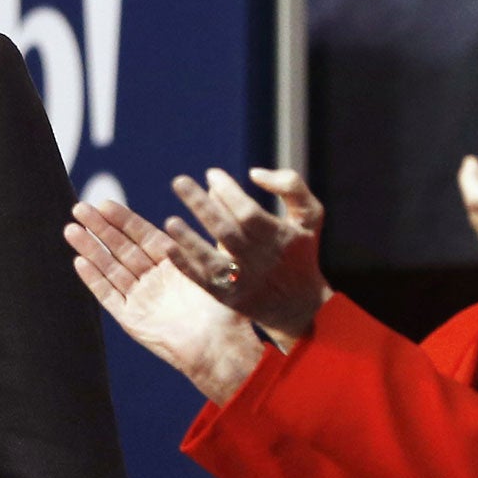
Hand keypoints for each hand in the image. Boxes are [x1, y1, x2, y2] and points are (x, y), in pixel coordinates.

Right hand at [67, 199, 264, 403]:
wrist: (220, 345)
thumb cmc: (226, 307)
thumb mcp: (219, 262)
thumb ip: (210, 231)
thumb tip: (217, 191)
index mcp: (173, 263)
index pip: (143, 236)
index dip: (124, 220)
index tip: (105, 203)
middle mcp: (154, 278)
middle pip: (121, 249)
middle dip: (100, 228)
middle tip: (79, 208)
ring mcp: (141, 298)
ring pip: (110, 268)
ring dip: (90, 249)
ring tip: (70, 229)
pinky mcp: (131, 319)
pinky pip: (109, 296)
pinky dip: (94, 280)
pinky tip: (78, 262)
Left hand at [160, 167, 331, 344]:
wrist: (298, 305)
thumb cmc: (299, 250)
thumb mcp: (309, 216)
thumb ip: (291, 186)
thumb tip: (254, 173)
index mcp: (280, 237)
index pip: (248, 213)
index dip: (229, 192)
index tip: (211, 174)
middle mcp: (260, 260)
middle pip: (225, 231)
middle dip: (201, 205)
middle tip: (179, 181)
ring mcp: (243, 280)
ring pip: (212, 259)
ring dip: (189, 240)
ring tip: (170, 221)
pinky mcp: (228, 297)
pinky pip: (203, 280)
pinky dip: (185, 265)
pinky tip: (168, 247)